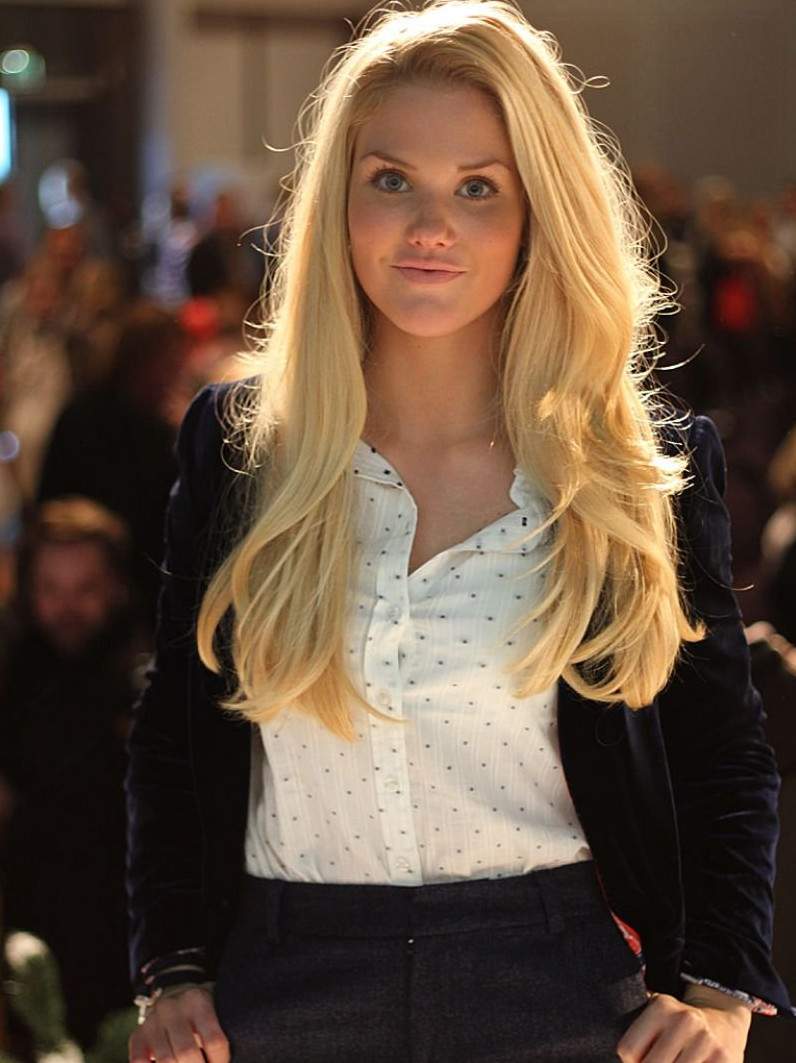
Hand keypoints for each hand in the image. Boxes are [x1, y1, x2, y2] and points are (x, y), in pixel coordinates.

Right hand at [129, 985, 229, 1062]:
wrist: (173, 990)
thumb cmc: (202, 1010)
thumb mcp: (215, 1010)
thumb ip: (219, 1033)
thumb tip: (233, 1059)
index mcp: (198, 1001)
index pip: (215, 1041)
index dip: (220, 1062)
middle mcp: (172, 1008)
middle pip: (188, 1054)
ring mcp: (152, 1021)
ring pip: (166, 1061)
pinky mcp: (137, 1035)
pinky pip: (139, 1062)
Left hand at [616, 989, 750, 1061]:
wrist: (724, 1022)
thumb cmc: (680, 1025)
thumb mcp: (656, 1015)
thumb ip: (637, 1033)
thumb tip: (624, 1059)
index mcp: (662, 1007)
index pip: (628, 1050)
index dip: (630, 1061)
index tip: (638, 1060)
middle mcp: (685, 1021)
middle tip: (658, 1061)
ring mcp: (707, 1042)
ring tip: (674, 1061)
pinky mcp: (725, 1060)